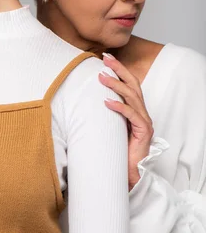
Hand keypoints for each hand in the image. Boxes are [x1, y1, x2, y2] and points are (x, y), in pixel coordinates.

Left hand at [99, 54, 153, 190]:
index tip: (106, 58)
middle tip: (105, 58)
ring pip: (133, 97)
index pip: (130, 85)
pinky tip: (106, 101)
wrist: (130, 174)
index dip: (120, 70)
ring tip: (101, 76)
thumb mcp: (110, 127)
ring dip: (116, 85)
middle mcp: (142, 113)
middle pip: (133, 85)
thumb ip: (105, 114)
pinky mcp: (144, 132)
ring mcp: (145, 122)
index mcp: (136, 110)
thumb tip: (88, 100)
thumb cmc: (118, 151)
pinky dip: (119, 106)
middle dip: (120, 70)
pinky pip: (132, 115)